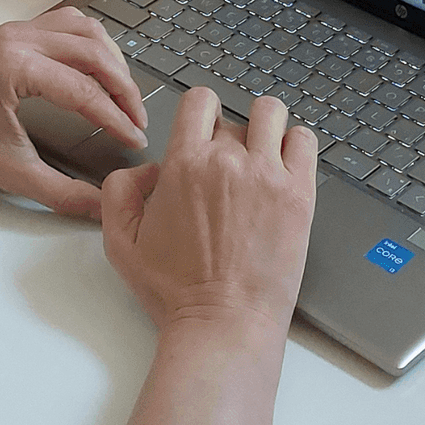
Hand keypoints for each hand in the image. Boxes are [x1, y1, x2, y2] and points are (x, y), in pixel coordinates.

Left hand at [0, 8, 147, 219]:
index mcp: (16, 69)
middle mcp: (19, 40)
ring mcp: (17, 31)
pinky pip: (68, 22)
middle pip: (94, 53)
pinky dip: (91, 40)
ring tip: (125, 92)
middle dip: (124, 88)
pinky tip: (100, 64)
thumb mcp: (11, 173)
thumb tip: (101, 205)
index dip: (117, 118)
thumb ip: (62, 192)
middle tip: (136, 119)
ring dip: (112, 58)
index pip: (84, 90)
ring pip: (86, 30)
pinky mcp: (16, 32)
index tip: (135, 139)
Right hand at [101, 89, 316, 334]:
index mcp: (184, 165)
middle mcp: (227, 161)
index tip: (204, 130)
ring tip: (263, 157)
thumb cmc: (176, 292)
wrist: (223, 323)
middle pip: (234, 118)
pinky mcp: (299, 193)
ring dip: (266, 129)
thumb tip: (146, 168)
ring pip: (272, 114)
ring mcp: (267, 174)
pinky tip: (286, 167)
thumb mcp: (122, 243)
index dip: (201, 112)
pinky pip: (305, 141)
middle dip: (230, 139)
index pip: (199, 101)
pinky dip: (296, 145)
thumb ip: (120, 192)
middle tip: (230, 172)